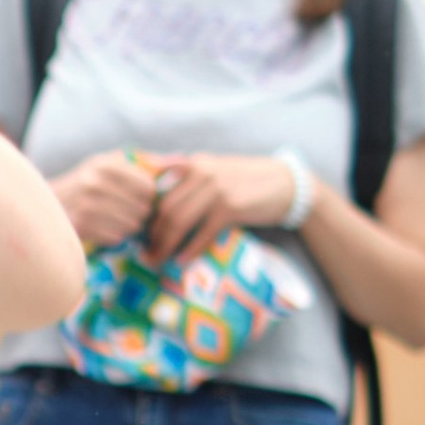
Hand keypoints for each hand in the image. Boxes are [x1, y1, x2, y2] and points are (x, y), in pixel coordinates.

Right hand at [48, 151, 165, 251]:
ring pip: (131, 225)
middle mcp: (94, 182)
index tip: (138, 198)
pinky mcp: (80, 226)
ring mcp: (86, 205)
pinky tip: (103, 229)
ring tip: (114, 221)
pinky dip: (113, 237)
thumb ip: (149, 163)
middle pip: (143, 208)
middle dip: (139, 213)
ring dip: (127, 227)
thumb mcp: (111, 166)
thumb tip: (185, 161)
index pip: (149, 187)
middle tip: (126, 213)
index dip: (148, 197)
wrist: (45, 206)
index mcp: (105, 163)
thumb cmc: (87, 184)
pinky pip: (116, 237)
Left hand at [142, 153, 299, 261]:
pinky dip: (190, 249)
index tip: (139, 232)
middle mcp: (202, 173)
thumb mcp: (216, 170)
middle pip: (165, 208)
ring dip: (165, 245)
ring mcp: (216, 190)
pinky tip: (182, 261)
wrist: (285, 184)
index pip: (159, 188)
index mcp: (194, 164)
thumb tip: (158, 194)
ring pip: (179, 221)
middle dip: (152, 234)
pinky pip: (202, 234)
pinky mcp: (230, 208)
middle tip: (145, 253)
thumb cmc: (247, 180)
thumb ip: (189, 177)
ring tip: (158, 260)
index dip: (145, 213)